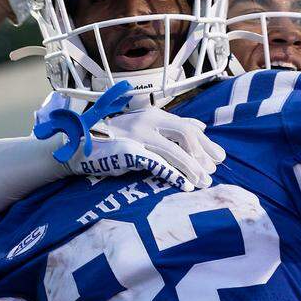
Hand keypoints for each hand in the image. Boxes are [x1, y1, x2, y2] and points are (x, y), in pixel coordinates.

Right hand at [65, 108, 225, 191]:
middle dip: (204, 153)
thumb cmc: (116, 138)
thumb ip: (173, 126)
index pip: (188, 126)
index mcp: (154, 115)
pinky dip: (175, 175)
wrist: (82, 145)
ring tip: (204, 181)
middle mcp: (148, 121)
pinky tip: (186, 185)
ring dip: (192, 168)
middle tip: (215, 169)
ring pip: (174, 151)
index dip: (205, 142)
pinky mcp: (130, 152)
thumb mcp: (146, 126)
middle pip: (186, 134)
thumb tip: (201, 125)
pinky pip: (158, 164)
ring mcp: (138, 136)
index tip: (219, 156)